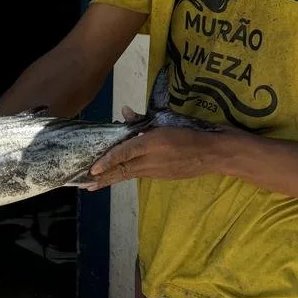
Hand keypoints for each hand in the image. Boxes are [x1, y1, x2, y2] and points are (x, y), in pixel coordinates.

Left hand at [81, 127, 221, 190]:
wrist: (214, 153)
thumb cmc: (191, 131)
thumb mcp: (167, 120)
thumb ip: (143, 119)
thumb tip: (125, 111)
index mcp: (152, 143)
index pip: (125, 153)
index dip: (108, 161)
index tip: (93, 168)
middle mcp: (151, 160)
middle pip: (122, 170)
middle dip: (102, 178)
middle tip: (82, 184)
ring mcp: (156, 171)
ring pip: (128, 175)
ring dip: (109, 180)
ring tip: (91, 186)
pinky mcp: (161, 176)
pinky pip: (138, 175)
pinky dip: (124, 176)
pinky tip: (115, 177)